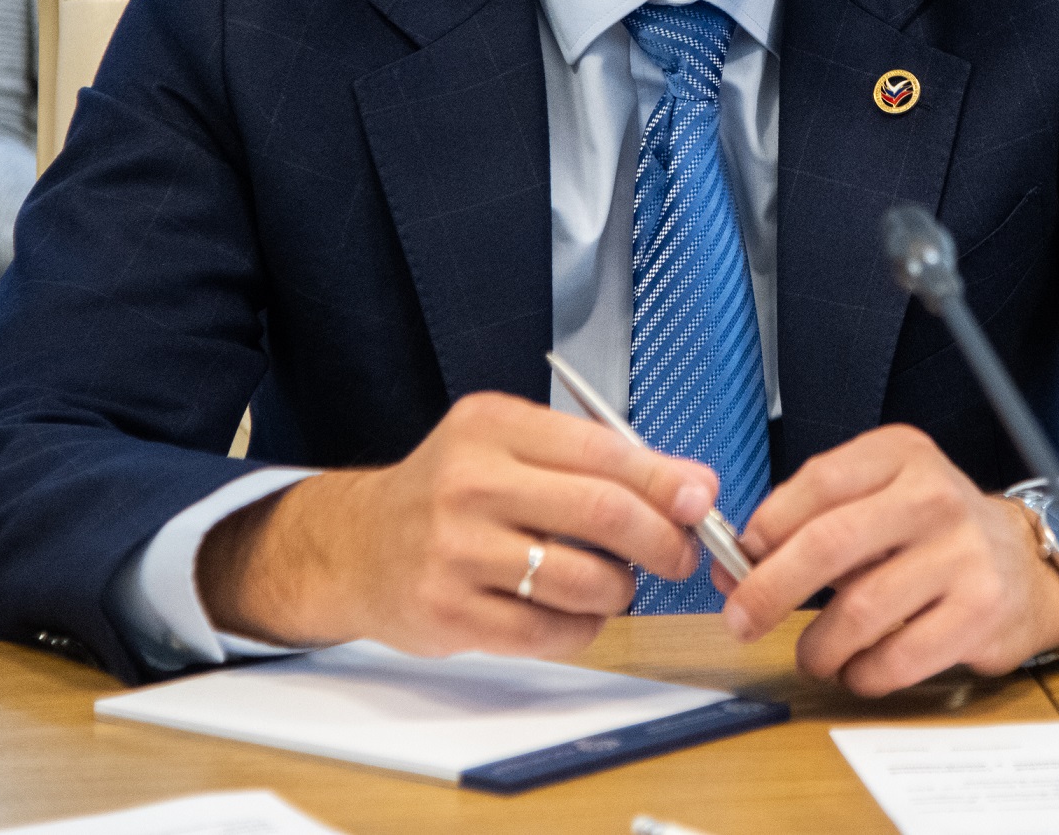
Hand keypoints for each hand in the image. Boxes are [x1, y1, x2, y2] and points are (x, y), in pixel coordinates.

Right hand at [198, 391, 718, 656]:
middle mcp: (470, 483)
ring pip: (584, 580)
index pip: (604, 451)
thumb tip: (692, 486)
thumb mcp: (508, 446)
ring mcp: (455, 551)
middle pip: (603, 514)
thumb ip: (594, 459)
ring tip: (615, 584)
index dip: (666, 481)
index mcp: (493, 427)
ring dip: (621, 590)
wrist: (358, 545)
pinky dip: (582, 627)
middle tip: (679, 554)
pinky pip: (549, 631)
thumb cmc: (450, 493)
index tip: (701, 499)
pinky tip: (574, 612)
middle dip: (662, 540)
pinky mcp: (448, 613)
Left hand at [721, 424, 1058, 695]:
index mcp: (902, 454)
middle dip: (769, 590)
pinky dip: (864, 673)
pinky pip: (899, 656)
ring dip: (818, 646)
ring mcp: (963, 553)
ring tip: (812, 655)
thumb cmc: (930, 533)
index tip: (739, 561)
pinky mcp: (981, 610)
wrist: (1024, 562)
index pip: (819, 482)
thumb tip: (732, 569)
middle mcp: (934, 496)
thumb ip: (810, 525)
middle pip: (830, 544)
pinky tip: (858, 669)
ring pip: (860, 609)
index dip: (766, 527)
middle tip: (742, 620)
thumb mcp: (878, 501)